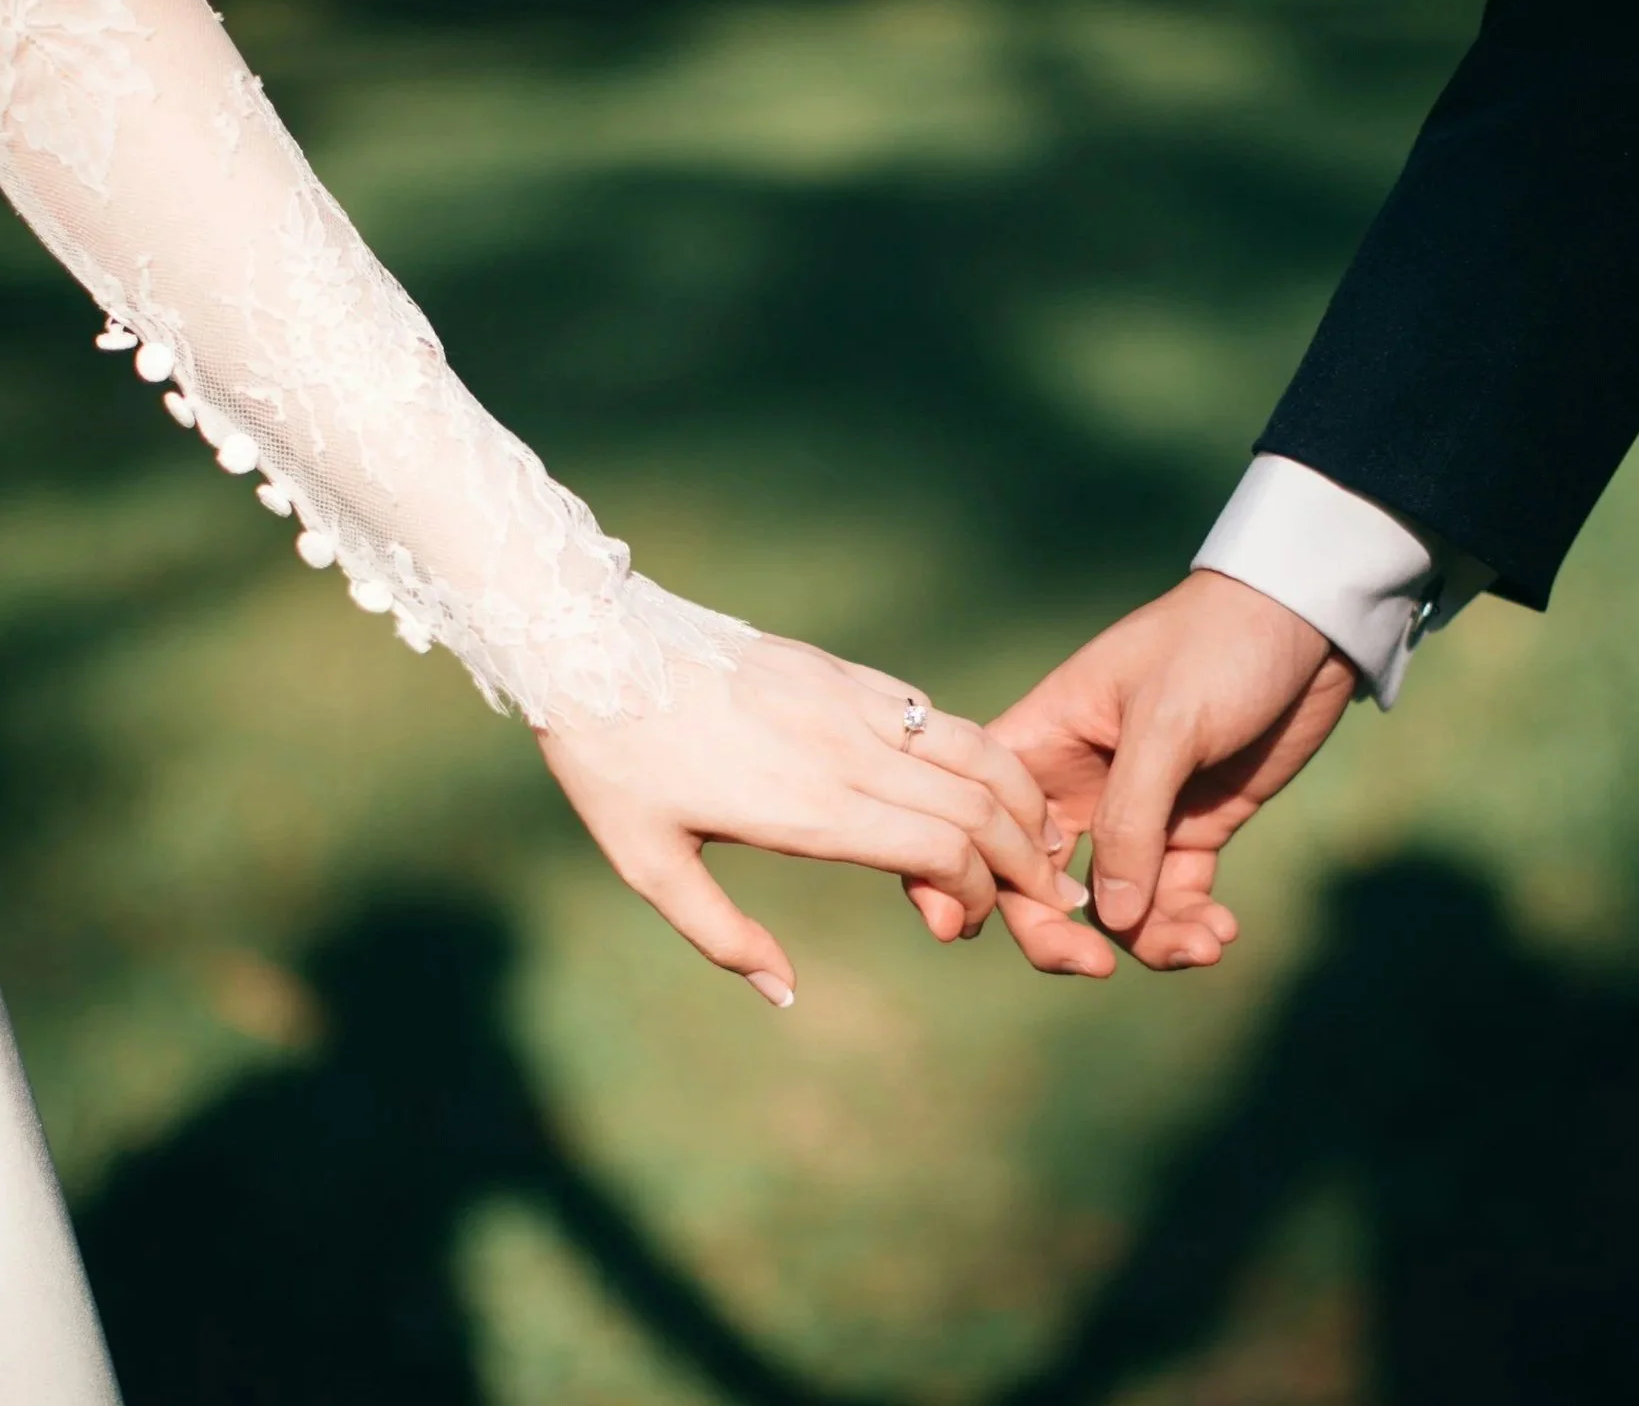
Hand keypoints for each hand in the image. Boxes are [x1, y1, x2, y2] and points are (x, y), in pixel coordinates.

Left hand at [536, 634, 1084, 1006]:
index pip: (940, 848)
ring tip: (1044, 838)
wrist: (590, 643)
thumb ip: (722, 936)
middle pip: (978, 803)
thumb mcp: (648, 865)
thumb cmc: (612, 763)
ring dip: (1021, 798)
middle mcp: (845, 750)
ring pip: (973, 747)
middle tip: (1047, 898)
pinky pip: (931, 712)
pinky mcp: (840, 670)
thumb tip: (784, 994)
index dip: (975, 893)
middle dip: (1026, 858)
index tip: (959, 925)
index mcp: (808, 806)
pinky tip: (984, 781)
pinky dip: (977, 751)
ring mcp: (848, 701)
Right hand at [987, 569, 1356, 974]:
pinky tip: (1221, 932)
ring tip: (1202, 945)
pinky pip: (1173, 898)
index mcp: (1040, 742)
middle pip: (1037, 883)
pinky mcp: (1192, 828)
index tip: (978, 928)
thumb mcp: (1167, 722)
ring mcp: (1135, 813)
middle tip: (1096, 968)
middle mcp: (1075, 786)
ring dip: (1147, 939)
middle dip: (1059, 935)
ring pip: (1112, 906)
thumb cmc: (1218, 646)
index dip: (969, 876)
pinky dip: (1190, 924)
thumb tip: (1109, 920)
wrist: (1309, 622)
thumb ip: (1131, 820)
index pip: (980, 819)